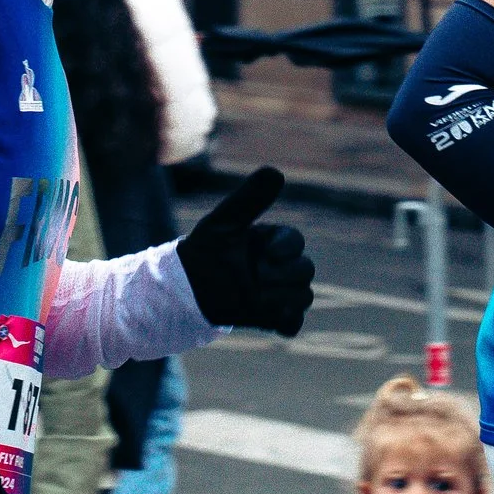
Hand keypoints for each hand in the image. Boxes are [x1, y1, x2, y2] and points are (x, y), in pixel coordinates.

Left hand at [178, 166, 315, 336]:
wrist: (186, 289)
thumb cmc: (205, 251)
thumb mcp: (224, 223)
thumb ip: (249, 200)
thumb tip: (275, 171)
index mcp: (273, 241)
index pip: (296, 242)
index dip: (286, 248)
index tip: (267, 252)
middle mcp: (281, 266)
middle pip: (306, 270)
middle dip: (284, 274)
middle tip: (256, 276)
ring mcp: (278, 293)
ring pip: (302, 297)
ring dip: (280, 297)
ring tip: (254, 296)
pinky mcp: (272, 317)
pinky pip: (293, 323)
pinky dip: (286, 321)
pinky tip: (269, 317)